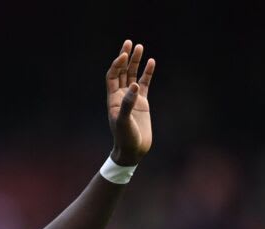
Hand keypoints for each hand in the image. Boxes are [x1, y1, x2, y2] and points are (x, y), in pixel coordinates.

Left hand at [106, 40, 154, 164]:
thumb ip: (129, 104)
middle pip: (122, 72)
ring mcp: (132, 98)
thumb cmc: (125, 138)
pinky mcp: (143, 103)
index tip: (123, 55)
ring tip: (140, 47)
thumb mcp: (125, 122)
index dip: (117, 65)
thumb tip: (135, 86)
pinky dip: (148, 73)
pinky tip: (151, 62)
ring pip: (133, 75)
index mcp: (113, 99)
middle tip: (129, 42)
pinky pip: (145, 84)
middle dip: (125, 57)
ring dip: (136, 62)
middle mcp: (121, 96)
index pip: (113, 77)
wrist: (133, 150)